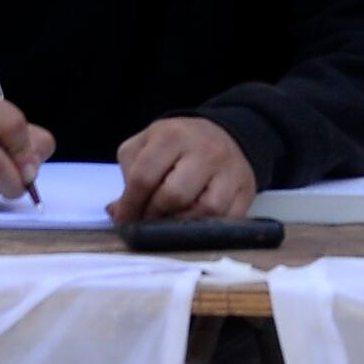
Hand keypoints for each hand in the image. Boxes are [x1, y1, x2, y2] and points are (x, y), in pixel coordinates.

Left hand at [113, 117, 256, 223]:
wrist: (227, 134)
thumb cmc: (179, 145)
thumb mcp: (148, 145)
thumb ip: (130, 174)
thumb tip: (118, 212)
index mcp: (172, 135)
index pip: (144, 177)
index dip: (130, 205)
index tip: (124, 219)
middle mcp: (204, 150)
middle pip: (174, 196)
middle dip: (155, 216)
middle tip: (147, 222)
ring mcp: (229, 170)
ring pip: (203, 211)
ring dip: (181, 225)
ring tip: (170, 223)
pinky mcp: (246, 190)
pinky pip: (226, 220)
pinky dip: (206, 229)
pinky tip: (193, 224)